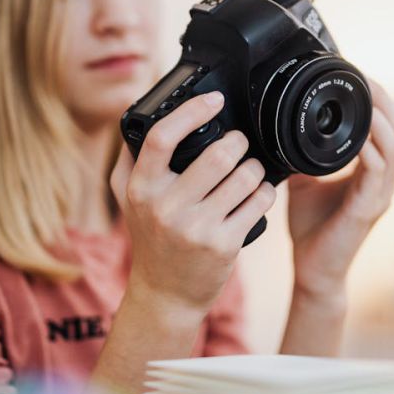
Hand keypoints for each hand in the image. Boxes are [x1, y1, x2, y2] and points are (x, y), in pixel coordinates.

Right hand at [110, 91, 276, 316]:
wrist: (165, 294)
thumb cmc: (152, 239)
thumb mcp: (128, 200)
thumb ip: (130, 159)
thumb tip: (139, 114)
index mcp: (141, 188)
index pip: (162, 138)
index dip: (192, 111)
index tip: (215, 99)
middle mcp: (165, 207)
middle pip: (218, 154)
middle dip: (238, 142)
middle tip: (240, 144)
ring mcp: (195, 228)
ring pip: (244, 176)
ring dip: (254, 166)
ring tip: (250, 169)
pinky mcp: (223, 245)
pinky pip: (258, 202)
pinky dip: (264, 191)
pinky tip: (258, 192)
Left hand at [286, 79, 393, 297]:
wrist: (313, 269)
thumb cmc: (312, 227)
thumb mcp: (304, 179)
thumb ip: (303, 153)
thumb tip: (282, 125)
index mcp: (371, 170)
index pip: (386, 125)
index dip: (377, 99)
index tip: (358, 76)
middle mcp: (382, 180)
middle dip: (382, 100)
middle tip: (363, 78)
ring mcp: (380, 194)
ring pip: (393, 147)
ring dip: (380, 119)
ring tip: (364, 97)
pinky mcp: (369, 209)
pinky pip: (376, 172)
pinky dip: (369, 150)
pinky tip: (358, 137)